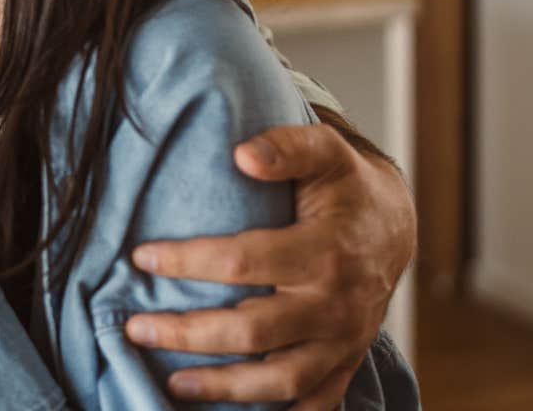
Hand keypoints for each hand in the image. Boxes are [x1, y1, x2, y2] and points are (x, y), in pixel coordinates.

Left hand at [123, 122, 416, 409]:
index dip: (187, 261)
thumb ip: (287, 147)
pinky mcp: (344, 362)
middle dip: (189, 333)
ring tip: (172, 383)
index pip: (243, 263)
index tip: (141, 257)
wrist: (394, 227)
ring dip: (224, 388)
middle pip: (253, 332)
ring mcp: (343, 342)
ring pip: (281, 380)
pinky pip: (314, 402)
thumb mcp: (327, 152)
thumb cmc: (346, 187)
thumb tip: (242, 155)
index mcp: (327, 252)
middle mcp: (336, 305)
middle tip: (137, 328)